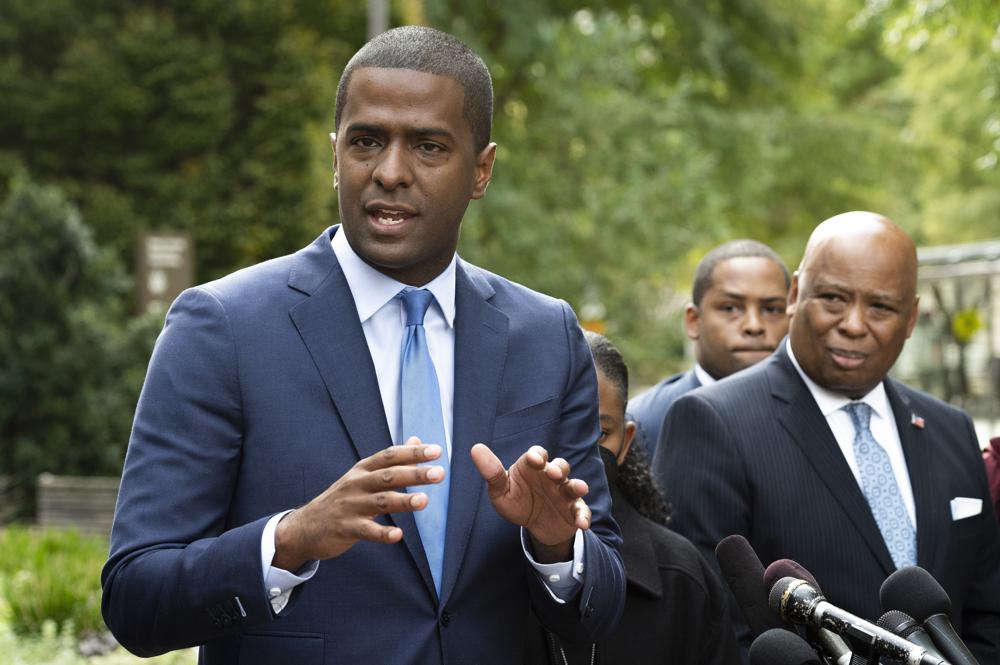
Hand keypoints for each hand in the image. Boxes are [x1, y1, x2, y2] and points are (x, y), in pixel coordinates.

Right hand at [273, 437, 442, 570]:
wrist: (305, 527)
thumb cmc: (342, 499)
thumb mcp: (363, 475)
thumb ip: (392, 461)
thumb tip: (417, 440)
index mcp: (363, 470)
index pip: (390, 456)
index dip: (412, 453)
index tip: (436, 451)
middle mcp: (357, 484)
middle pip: (388, 476)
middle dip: (414, 474)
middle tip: (439, 473)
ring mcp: (350, 506)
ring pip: (380, 502)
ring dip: (403, 501)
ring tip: (424, 501)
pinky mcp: (345, 528)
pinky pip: (366, 531)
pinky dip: (382, 533)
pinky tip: (398, 535)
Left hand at [470, 443, 590, 562]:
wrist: (534, 526)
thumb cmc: (516, 501)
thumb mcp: (500, 491)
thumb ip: (491, 472)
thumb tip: (476, 449)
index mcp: (533, 467)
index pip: (537, 455)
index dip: (537, 455)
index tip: (534, 460)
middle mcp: (551, 476)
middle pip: (560, 466)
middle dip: (559, 468)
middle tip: (554, 473)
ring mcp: (564, 492)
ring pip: (573, 485)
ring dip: (577, 486)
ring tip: (579, 488)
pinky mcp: (573, 510)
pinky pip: (581, 510)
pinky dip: (583, 515)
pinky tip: (582, 524)